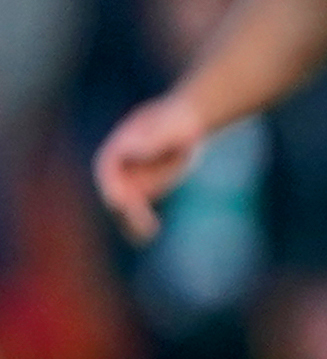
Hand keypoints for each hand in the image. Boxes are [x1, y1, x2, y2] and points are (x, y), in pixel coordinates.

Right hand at [92, 95, 209, 242]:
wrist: (187, 122)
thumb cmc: (173, 122)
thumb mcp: (163, 129)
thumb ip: (148, 141)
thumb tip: (130, 151)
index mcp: (117, 149)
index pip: (107, 173)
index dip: (112, 188)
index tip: (119, 202)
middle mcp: (119, 167)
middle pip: (115, 193)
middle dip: (123, 210)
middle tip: (138, 224)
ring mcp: (131, 179)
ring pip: (124, 206)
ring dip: (130, 222)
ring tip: (144, 235)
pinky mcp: (144, 189)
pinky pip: (138, 209)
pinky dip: (141, 221)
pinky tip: (149, 233)